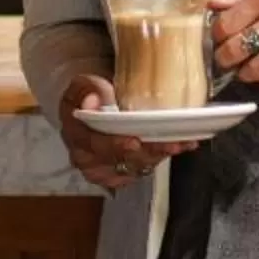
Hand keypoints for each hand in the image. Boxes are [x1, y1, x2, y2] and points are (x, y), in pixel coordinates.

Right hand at [55, 73, 195, 191]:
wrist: (92, 107)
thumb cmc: (88, 95)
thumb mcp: (83, 85)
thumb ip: (88, 90)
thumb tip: (92, 102)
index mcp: (77, 136)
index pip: (95, 146)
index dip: (115, 145)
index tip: (134, 141)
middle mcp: (89, 159)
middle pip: (121, 162)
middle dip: (148, 153)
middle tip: (171, 144)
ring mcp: (107, 169)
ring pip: (136, 168)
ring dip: (160, 155)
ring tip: (181, 142)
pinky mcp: (123, 173)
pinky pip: (145, 169)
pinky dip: (163, 156)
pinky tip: (181, 145)